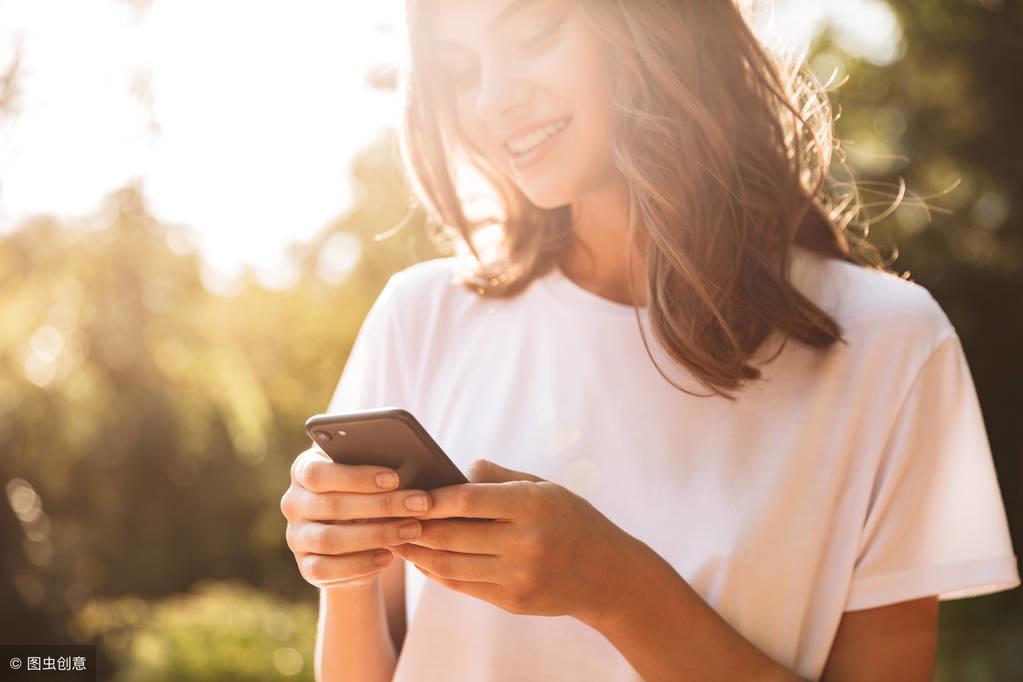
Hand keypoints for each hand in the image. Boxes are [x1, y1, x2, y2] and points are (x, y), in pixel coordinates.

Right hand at [280, 446, 434, 588]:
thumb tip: (412, 469)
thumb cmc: (365, 492)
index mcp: (303, 470)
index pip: (319, 473)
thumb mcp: (368, 477)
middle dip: (382, 505)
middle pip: (332, 505)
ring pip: (330, 540)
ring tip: (412, 530)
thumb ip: (378, 471)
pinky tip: (388, 556)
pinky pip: (327, 569)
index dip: (357, 476)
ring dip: (377, 535)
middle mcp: (293, 503)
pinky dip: (361, 564)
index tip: (395, 478)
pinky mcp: (305, 566)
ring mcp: (296, 537)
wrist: (353, 534)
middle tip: (420, 504)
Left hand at [389, 459, 634, 621]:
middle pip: (451, 535)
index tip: (408, 493)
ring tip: (399, 539)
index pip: (468, 500)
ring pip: (450, 565)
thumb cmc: (572, 520)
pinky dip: (437, 572)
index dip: (432, 498)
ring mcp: (519, 576)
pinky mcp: (513, 601)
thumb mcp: (546, 487)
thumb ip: (501, 476)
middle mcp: (526, 543)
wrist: (608, 574)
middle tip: (390, 516)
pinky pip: (463, 585)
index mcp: (533, 506)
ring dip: (418, 553)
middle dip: (415, 527)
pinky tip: (424, 560)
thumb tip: (457, 468)